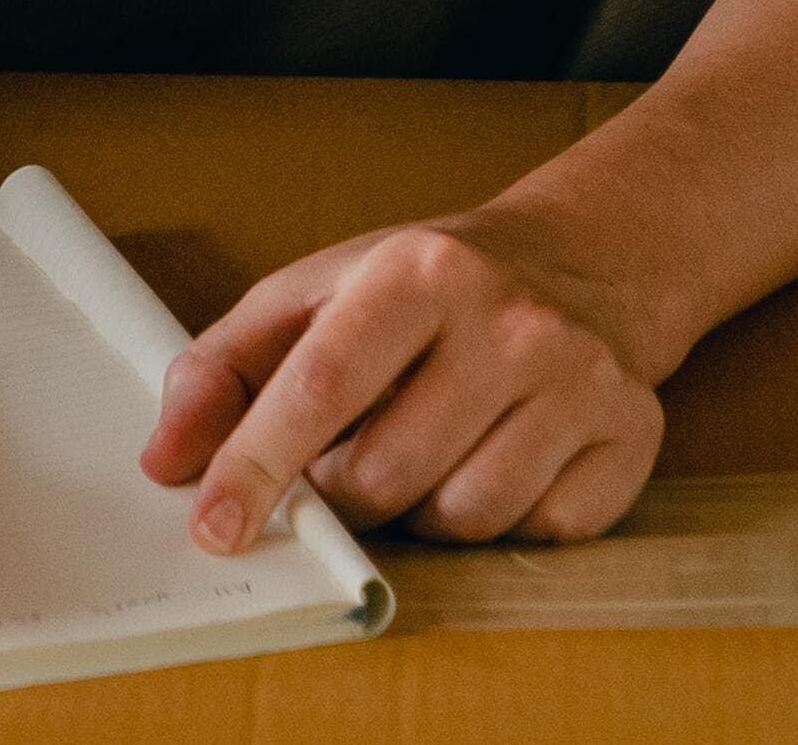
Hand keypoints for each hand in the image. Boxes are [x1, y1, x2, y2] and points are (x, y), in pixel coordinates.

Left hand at [145, 208, 665, 548]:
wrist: (581, 262)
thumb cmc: (425, 289)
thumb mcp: (316, 293)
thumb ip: (226, 367)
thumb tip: (165, 461)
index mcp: (417, 270)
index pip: (321, 384)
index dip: (258, 463)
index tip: (214, 526)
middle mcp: (510, 320)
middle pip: (385, 475)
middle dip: (347, 488)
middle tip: (358, 449)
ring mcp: (581, 380)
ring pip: (462, 519)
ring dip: (424, 510)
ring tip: (434, 443)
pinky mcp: (632, 436)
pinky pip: (538, 535)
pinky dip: (504, 520)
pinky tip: (502, 457)